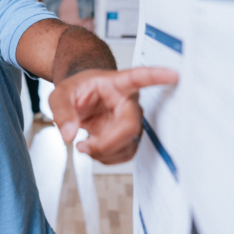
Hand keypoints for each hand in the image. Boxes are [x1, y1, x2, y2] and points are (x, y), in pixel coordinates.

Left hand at [49, 67, 178, 163]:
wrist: (81, 99)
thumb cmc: (77, 91)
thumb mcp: (60, 94)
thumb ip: (62, 111)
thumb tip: (70, 134)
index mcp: (117, 84)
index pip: (139, 78)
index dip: (157, 76)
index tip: (174, 75)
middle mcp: (129, 102)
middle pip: (130, 126)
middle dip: (106, 143)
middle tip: (82, 146)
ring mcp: (132, 121)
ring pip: (128, 145)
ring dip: (102, 153)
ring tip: (83, 144)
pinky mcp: (130, 137)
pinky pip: (125, 154)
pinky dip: (105, 158)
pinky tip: (93, 148)